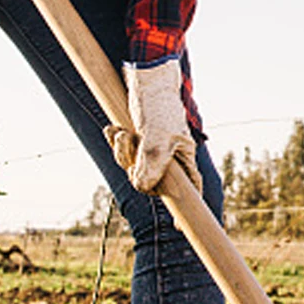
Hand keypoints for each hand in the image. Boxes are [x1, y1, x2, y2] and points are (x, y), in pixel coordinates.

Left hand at [108, 61, 200, 193]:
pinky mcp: (140, 139)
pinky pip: (126, 153)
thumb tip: (142, 187)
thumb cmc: (157, 104)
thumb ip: (152, 163)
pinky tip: (113, 129)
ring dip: (121, 150)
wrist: (145, 77)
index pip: (190, 187)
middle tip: (127, 141)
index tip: (177, 226)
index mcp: (183, 156)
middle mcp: (170, 155)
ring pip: (134, 166)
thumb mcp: (155, 135)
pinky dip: (117, 142)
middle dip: (132, 165)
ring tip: (119, 131)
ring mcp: (154, 148)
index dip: (186, 206)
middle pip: (150, 179)